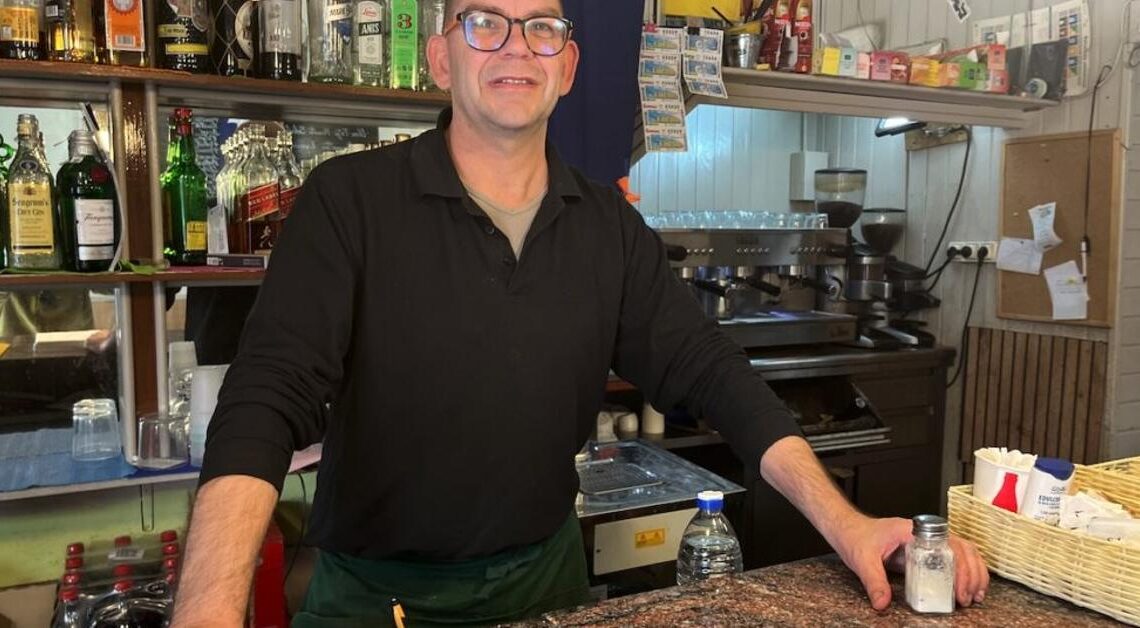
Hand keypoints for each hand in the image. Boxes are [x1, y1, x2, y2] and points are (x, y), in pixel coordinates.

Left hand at [830, 515, 989, 609]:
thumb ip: (873, 581)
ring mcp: (925, 541)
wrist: (847, 528)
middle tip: (968, 598)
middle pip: (962, 548)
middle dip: (972, 573)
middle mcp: (923, 534)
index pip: (948, 545)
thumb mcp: (862, 559)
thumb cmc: (855, 536)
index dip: (960, 567)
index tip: (960, 589)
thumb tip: (883, 603)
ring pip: (962, 551)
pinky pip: (950, 558)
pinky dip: (963, 571)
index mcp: (912, 531)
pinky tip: (965, 588)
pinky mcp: (922, 551)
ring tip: (975, 595)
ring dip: (974, 572)